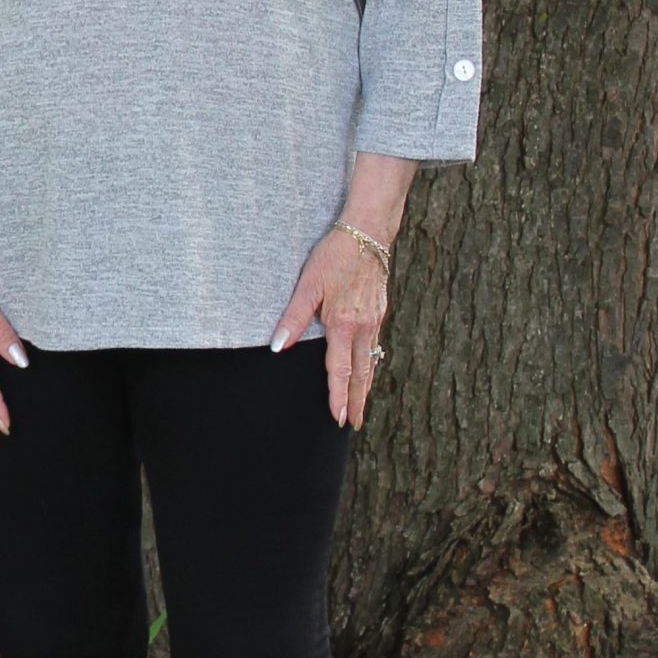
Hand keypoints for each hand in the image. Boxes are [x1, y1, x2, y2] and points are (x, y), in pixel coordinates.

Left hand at [271, 229, 387, 429]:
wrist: (368, 233)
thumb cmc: (334, 255)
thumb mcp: (308, 285)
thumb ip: (293, 318)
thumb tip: (277, 347)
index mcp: (344, 324)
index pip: (339, 371)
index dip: (338, 397)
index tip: (337, 419)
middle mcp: (364, 327)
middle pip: (361, 374)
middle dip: (357, 402)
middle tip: (354, 424)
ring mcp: (375, 320)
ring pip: (372, 362)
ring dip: (366, 387)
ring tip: (361, 406)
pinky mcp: (380, 312)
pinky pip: (376, 346)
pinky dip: (372, 364)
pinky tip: (367, 370)